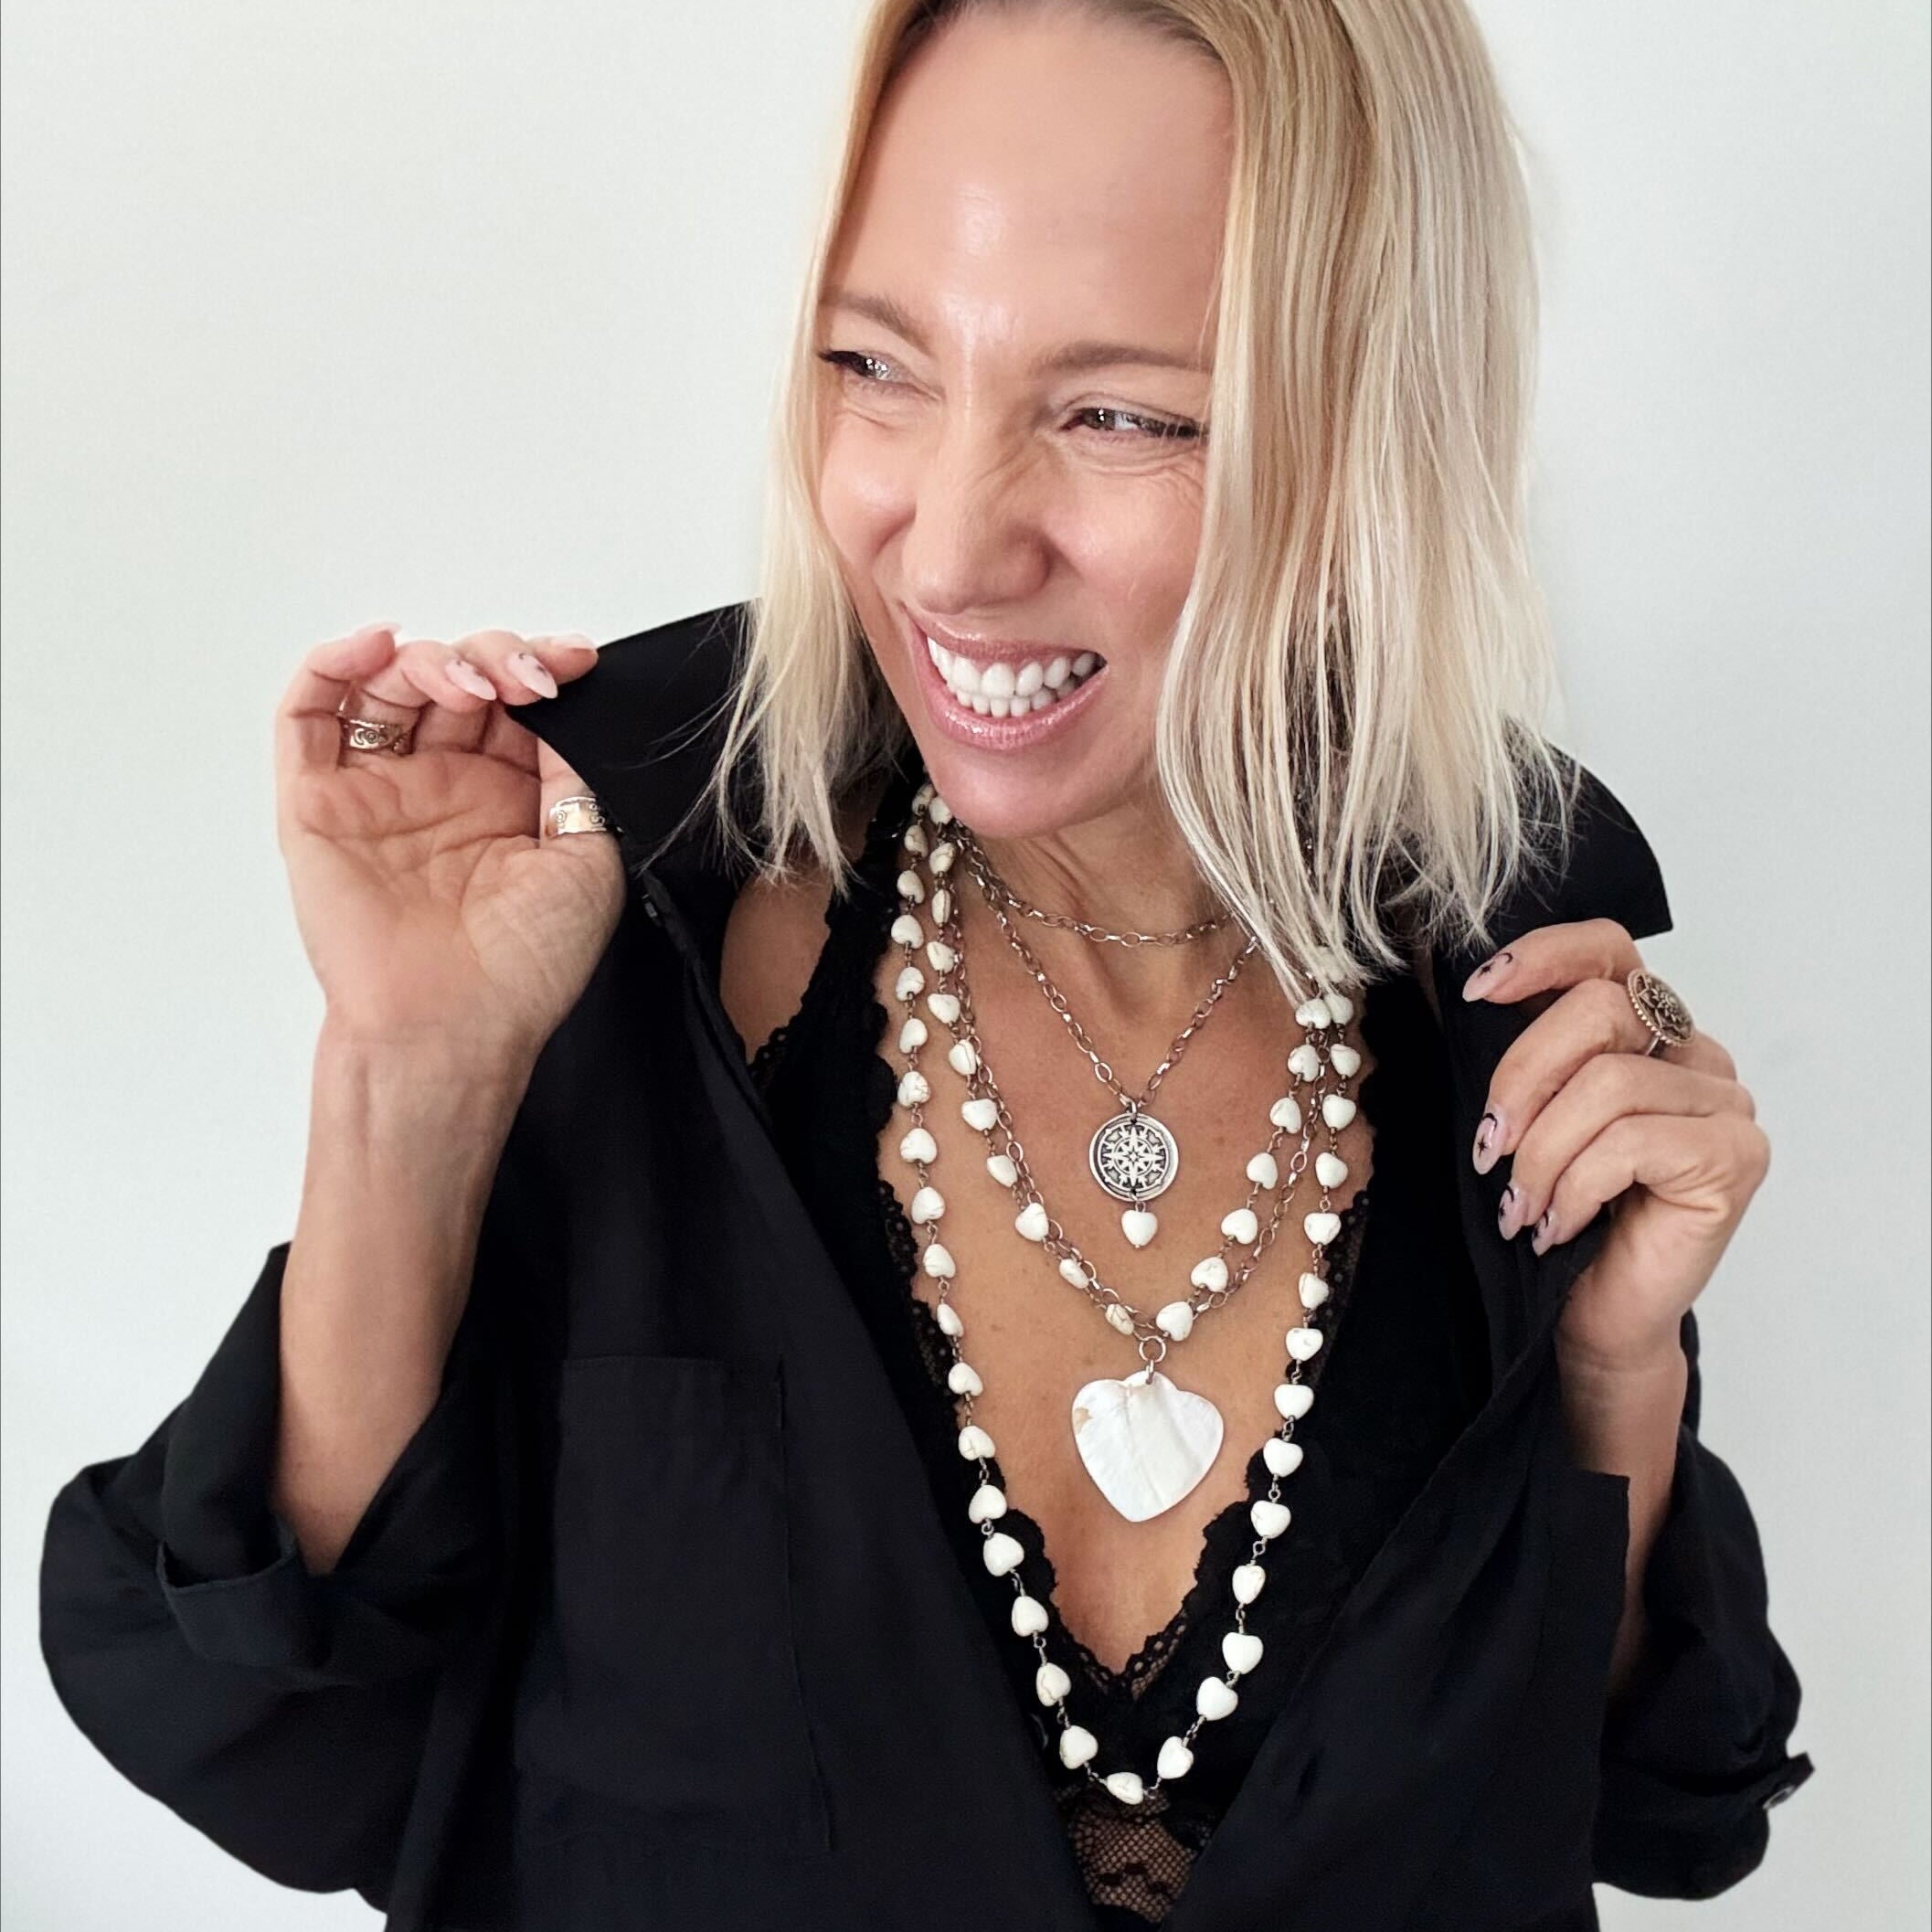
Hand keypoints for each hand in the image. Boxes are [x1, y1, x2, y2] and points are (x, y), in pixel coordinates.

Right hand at [275, 620, 625, 1068]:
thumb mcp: (589, 857)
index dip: (545, 668)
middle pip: (457, 680)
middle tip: (526, 681)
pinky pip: (309, 715)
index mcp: (508, 795)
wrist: (455, 1026)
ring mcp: (380, 789)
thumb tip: (564, 711)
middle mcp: (443, 784)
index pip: (519, 704)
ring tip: (468, 683)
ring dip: (430, 659)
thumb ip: (575, 777)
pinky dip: (334, 665)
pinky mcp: (319, 802)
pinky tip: (375, 648)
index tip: (577, 660)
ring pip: (390, 684)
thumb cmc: (524, 967)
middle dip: (496, 659)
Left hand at [1461, 920, 1769, 1373]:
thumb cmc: (1550, 1212)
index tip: (1474, 995)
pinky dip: (1575, 1187)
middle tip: (1487, 1150)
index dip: (1540, 957)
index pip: (1606, 948)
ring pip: (1610, 1083)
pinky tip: (1556, 1226)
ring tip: (1518, 1206)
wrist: (1590, 1316)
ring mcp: (1724, 1102)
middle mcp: (1696, 1052)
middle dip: (1521, 1079)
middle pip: (1600, 1011)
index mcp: (1644, 1027)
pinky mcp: (1736, 1156)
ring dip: (1542, 1153)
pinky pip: (1633, 1142)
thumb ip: (1507, 1047)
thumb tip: (1442, 976)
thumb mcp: (1517, 1116)